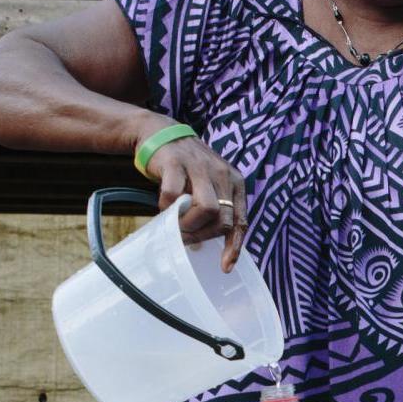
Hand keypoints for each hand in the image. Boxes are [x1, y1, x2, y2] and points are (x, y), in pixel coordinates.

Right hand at [149, 132, 249, 269]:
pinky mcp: (176, 163)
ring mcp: (200, 167)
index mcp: (234, 182)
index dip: (233, 246)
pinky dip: (167, 207)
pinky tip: (163, 206)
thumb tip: (201, 244)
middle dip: (204, 234)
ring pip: (206, 209)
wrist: (162, 135)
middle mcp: (222, 174)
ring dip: (189, 224)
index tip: (225, 266)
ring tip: (176, 222)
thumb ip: (212, 211)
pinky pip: (174, 195)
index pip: (241, 220)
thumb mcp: (209, 186)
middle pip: (223, 219)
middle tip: (187, 235)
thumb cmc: (187, 168)